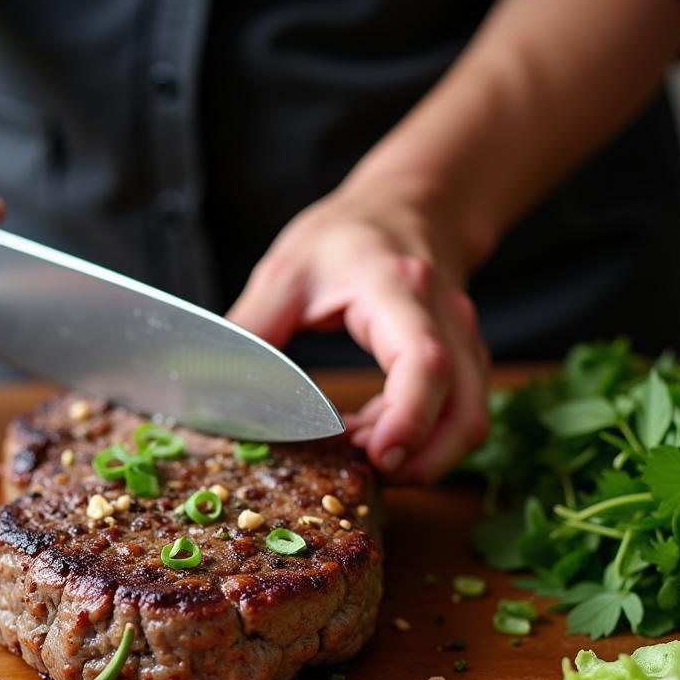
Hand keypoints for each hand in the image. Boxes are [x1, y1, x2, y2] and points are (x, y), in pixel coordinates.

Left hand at [228, 180, 490, 483]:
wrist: (409, 206)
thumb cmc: (348, 236)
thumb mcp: (287, 271)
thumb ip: (252, 329)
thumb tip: (212, 388)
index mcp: (399, 290)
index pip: (424, 363)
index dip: (408, 418)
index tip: (379, 456)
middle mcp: (446, 320)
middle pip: (463, 410)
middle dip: (421, 459)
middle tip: (362, 473)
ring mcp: (464, 345)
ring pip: (468, 422)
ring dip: (420, 455)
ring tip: (360, 456)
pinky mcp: (464, 365)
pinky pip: (454, 418)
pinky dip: (418, 440)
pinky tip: (371, 438)